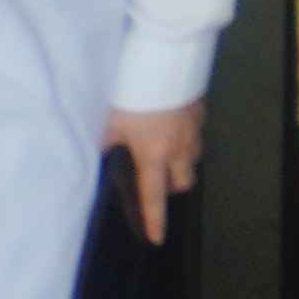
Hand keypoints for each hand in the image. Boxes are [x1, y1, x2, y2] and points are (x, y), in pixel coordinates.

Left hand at [106, 100, 205, 247]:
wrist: (165, 59)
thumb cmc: (134, 95)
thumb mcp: (110, 122)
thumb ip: (105, 143)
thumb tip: (99, 153)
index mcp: (154, 155)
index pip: (155, 197)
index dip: (155, 220)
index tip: (157, 238)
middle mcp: (179, 148)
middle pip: (184, 182)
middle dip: (172, 186)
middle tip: (157, 180)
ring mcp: (194, 129)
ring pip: (193, 158)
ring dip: (181, 163)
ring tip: (166, 152)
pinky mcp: (200, 110)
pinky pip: (197, 133)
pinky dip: (187, 137)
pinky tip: (173, 124)